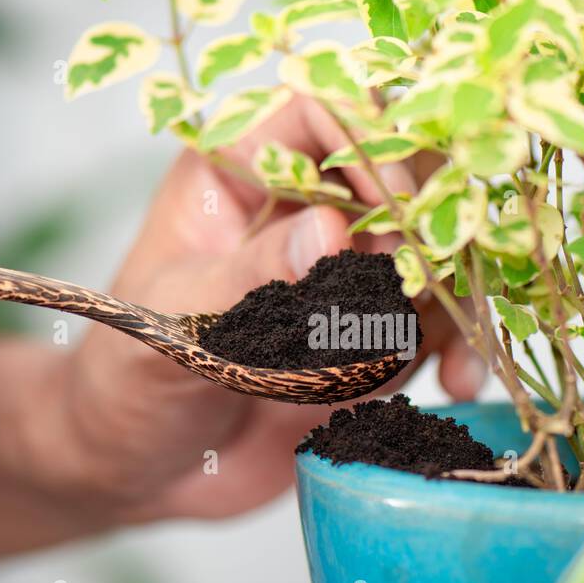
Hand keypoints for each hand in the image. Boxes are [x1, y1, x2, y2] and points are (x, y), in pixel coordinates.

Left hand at [34, 97, 482, 523]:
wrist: (138, 470)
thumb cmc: (123, 384)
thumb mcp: (172, 326)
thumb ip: (251, 277)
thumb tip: (333, 232)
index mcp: (236, 173)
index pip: (321, 112)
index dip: (370, 142)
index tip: (395, 209)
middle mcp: (300, 209)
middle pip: (400, 172)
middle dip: (431, 226)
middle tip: (435, 286)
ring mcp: (343, 272)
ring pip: (431, 248)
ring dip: (454, 296)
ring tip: (454, 358)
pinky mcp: (369, 331)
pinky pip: (435, 320)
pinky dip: (460, 347)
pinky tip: (460, 383)